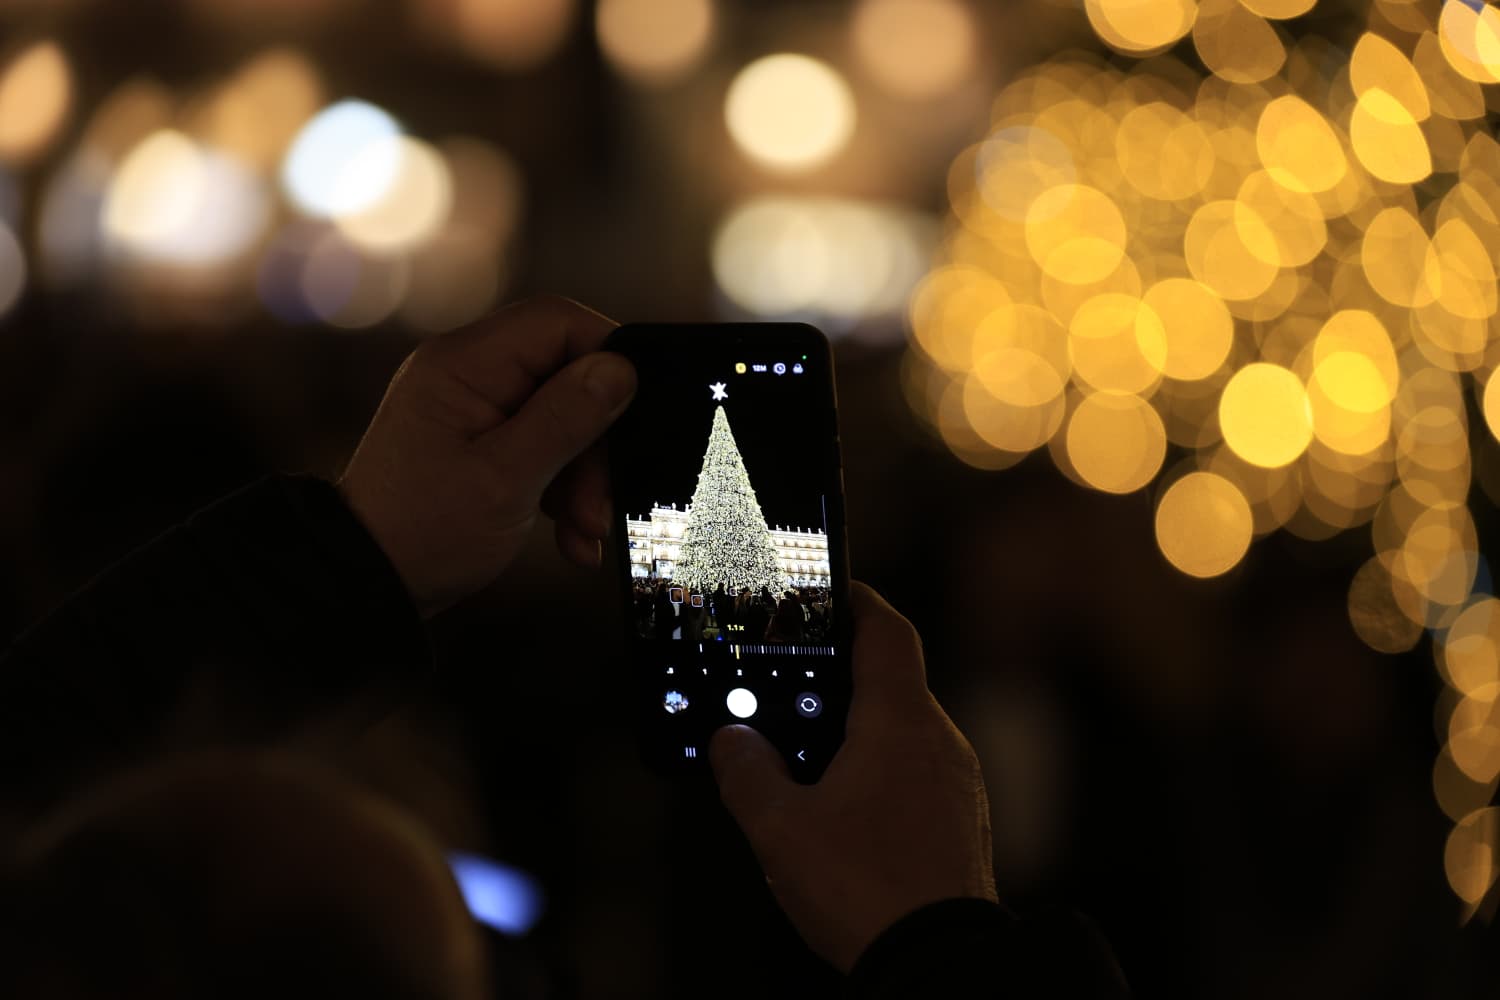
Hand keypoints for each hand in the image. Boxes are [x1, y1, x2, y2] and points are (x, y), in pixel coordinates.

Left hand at [338, 296, 635, 617]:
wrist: (368, 582)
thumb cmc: (421, 532)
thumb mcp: (507, 478)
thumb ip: (567, 417)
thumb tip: (620, 370)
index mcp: (463, 364)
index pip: (556, 322)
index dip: (607, 356)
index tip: (637, 410)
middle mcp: (466, 375)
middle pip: (565, 376)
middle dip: (596, 441)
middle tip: (601, 500)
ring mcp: (473, 410)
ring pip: (561, 419)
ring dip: (584, 477)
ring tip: (585, 531)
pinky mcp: (479, 444)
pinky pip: (541, 448)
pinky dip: (562, 490)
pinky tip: (571, 536)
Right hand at [709, 582, 997, 972]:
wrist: (940, 964)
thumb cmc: (868, 891)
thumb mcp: (781, 830)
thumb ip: (747, 775)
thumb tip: (730, 742)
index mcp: (900, 722)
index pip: (886, 630)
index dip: (855, 600)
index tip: (827, 589)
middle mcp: (940, 740)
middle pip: (889, 681)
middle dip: (836, 680)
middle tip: (788, 686)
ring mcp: (958, 782)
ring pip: (901, 731)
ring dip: (855, 731)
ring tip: (802, 758)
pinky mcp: (961, 820)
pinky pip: (915, 771)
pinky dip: (877, 769)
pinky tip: (839, 807)